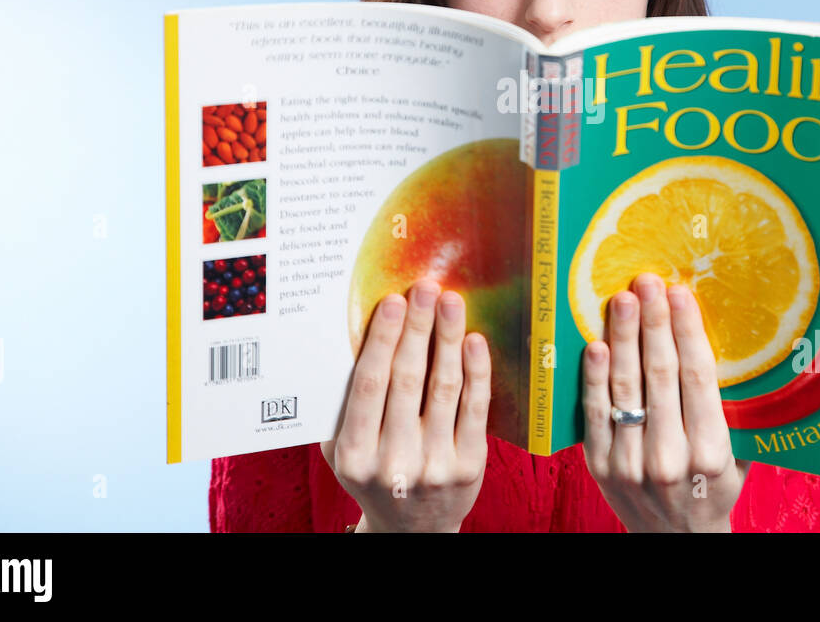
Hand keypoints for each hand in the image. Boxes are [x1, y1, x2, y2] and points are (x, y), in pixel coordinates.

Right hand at [321, 279, 489, 531]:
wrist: (412, 530)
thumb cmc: (373, 474)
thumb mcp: (343, 449)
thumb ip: (346, 403)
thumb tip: (358, 334)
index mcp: (355, 455)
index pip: (369, 386)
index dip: (382, 340)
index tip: (392, 302)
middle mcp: (394, 463)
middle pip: (407, 380)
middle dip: (417, 328)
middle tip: (425, 289)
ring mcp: (435, 465)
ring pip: (444, 388)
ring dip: (448, 338)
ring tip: (451, 302)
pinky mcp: (470, 466)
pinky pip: (475, 408)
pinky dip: (476, 370)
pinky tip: (473, 340)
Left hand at [582, 272, 749, 531]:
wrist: (677, 540)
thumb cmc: (714, 489)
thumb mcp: (738, 455)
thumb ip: (732, 409)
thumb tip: (727, 342)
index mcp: (711, 452)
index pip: (698, 377)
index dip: (686, 331)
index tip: (679, 294)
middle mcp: (671, 457)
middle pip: (660, 375)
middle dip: (653, 323)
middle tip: (646, 281)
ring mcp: (631, 463)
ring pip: (625, 389)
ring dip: (623, 338)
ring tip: (622, 300)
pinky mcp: (601, 467)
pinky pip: (594, 414)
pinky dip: (593, 379)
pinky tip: (596, 345)